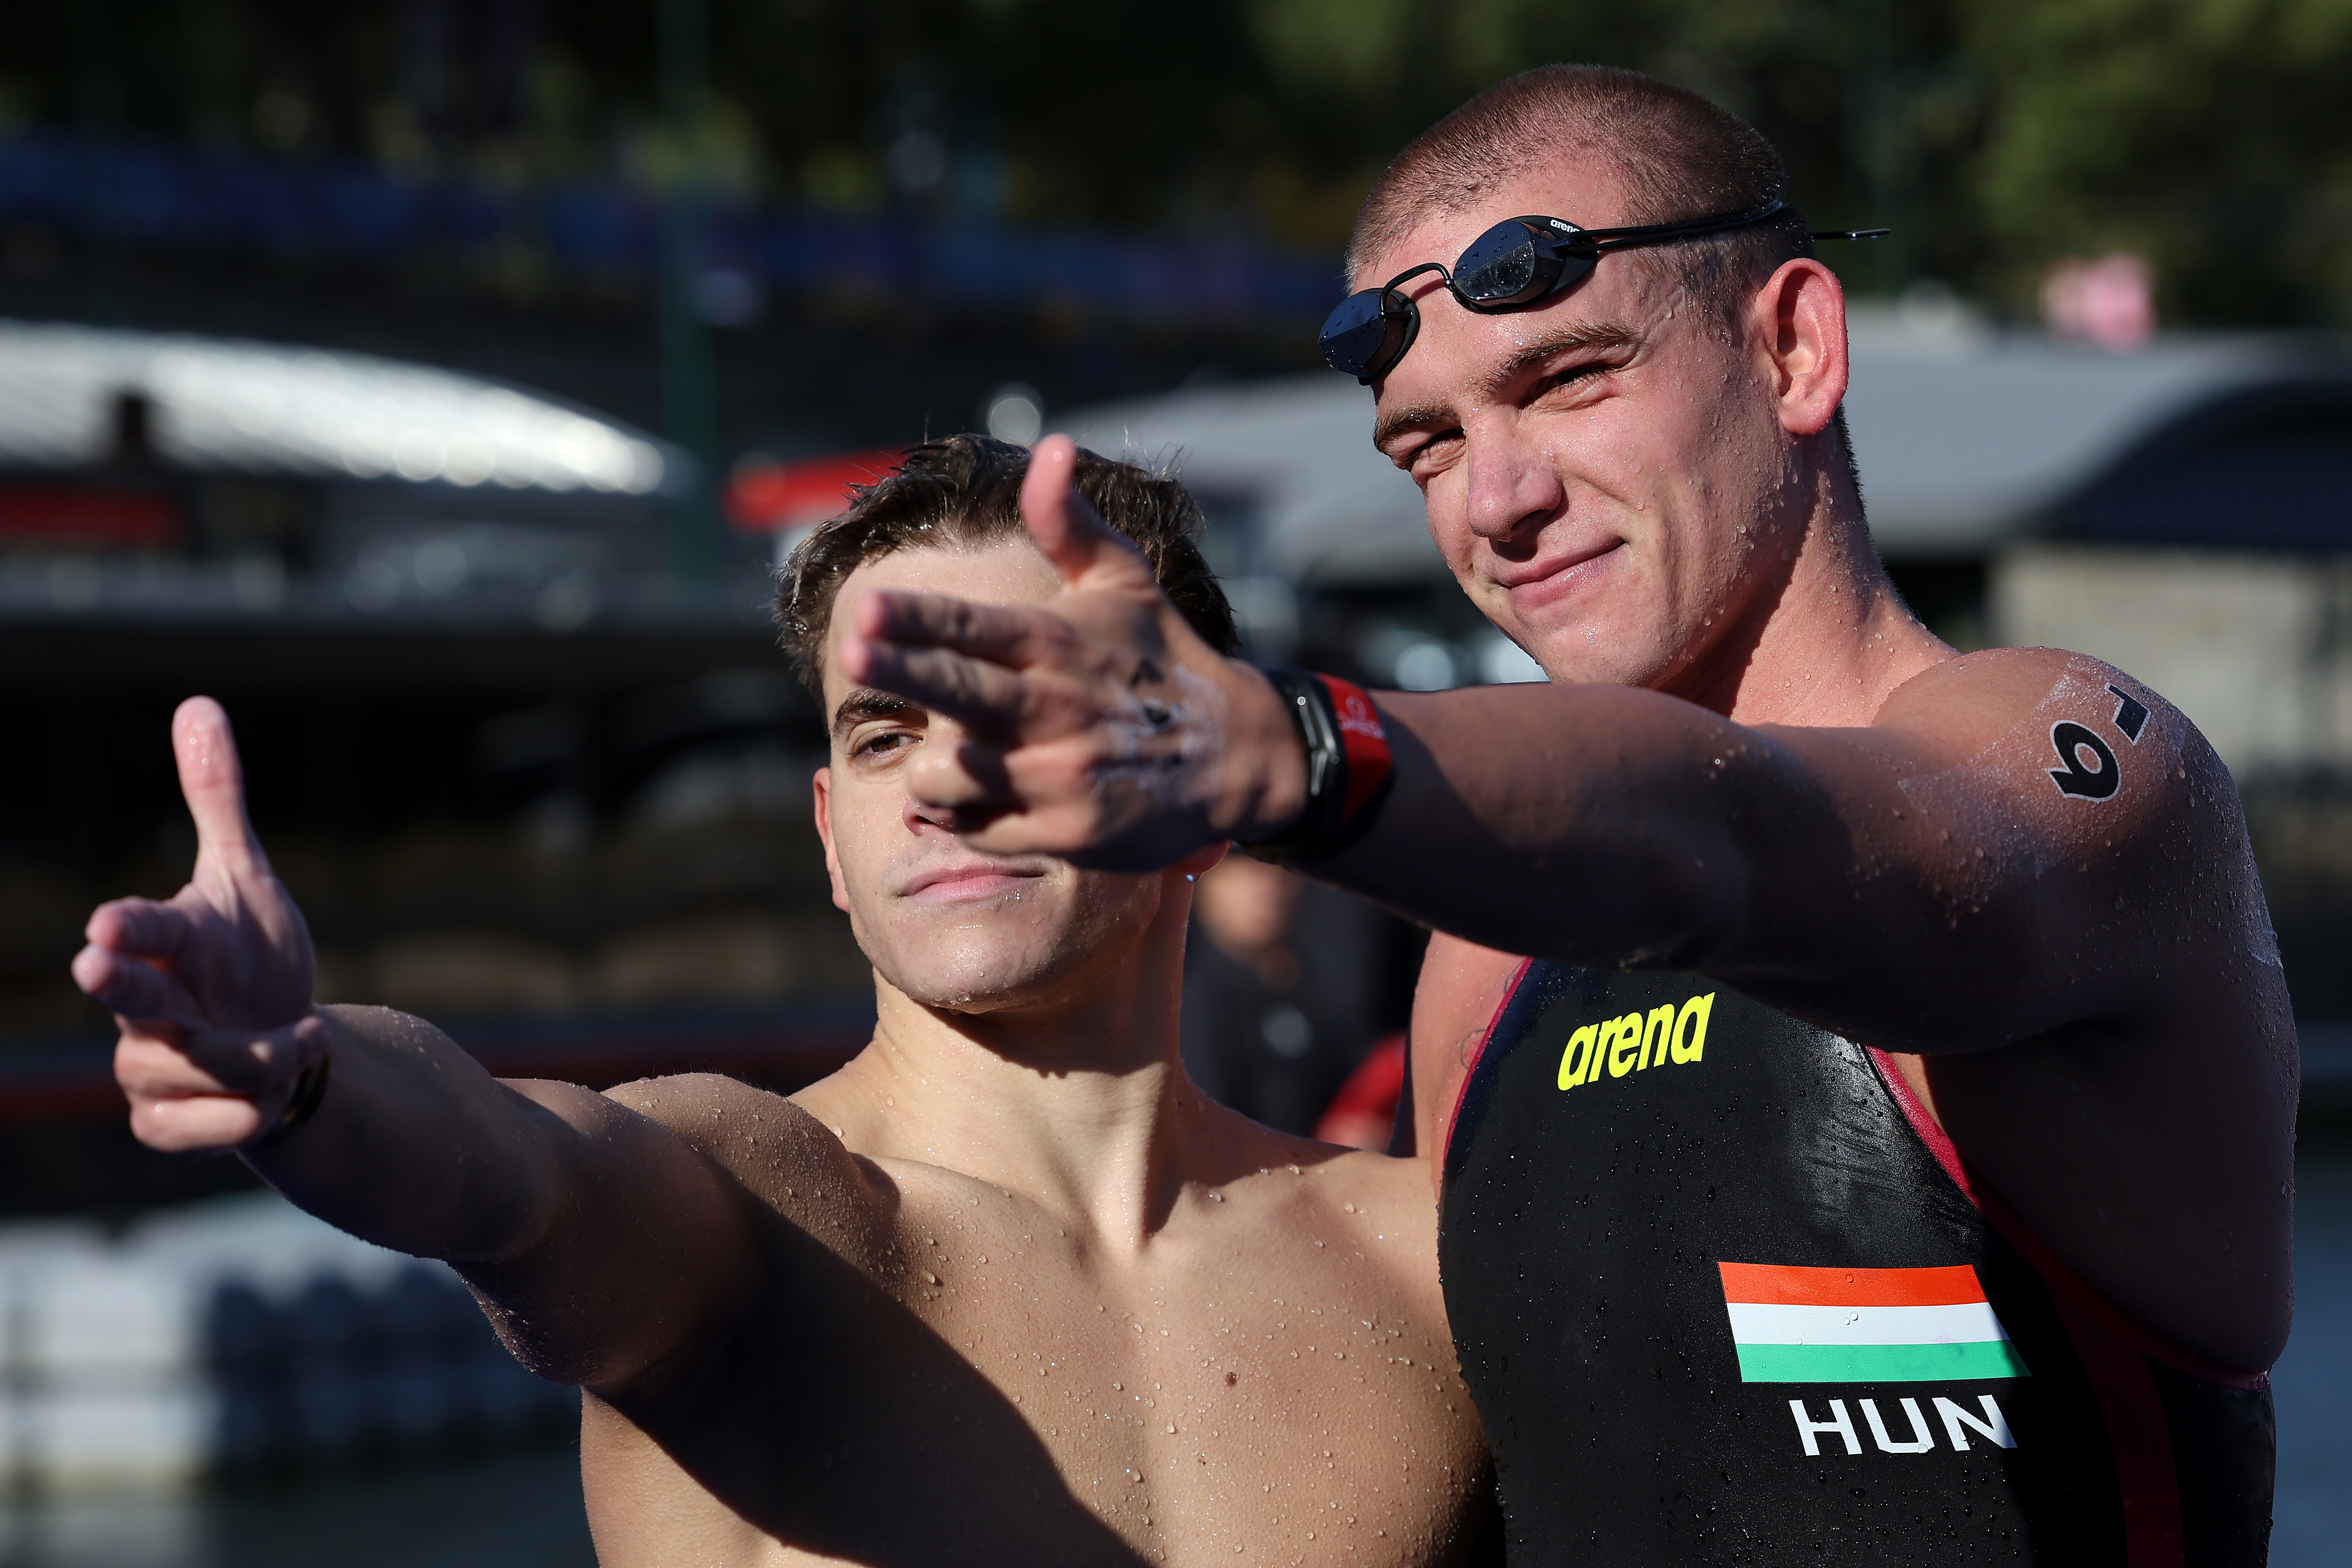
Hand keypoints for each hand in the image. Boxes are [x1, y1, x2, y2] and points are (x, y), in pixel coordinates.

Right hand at [72, 697, 326, 1152]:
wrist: (281, 1044)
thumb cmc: (248, 955)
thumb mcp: (244, 877)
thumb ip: (217, 801)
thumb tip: (197, 705)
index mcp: (168, 944)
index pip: (141, 930)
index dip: (126, 925)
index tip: (107, 923)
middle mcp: (147, 1007)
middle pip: (129, 997)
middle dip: (119, 983)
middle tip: (98, 964)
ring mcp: (150, 1068)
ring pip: (191, 1067)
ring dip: (257, 1058)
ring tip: (302, 1039)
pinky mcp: (168, 1124)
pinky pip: (199, 1130)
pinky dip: (242, 1116)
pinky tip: (272, 1098)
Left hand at [837, 435, 1307, 869]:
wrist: (1237, 757)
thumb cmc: (1160, 658)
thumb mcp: (1124, 581)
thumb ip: (1069, 521)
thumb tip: (1048, 445)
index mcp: (1060, 645)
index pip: (977, 628)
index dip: (919, 619)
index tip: (870, 609)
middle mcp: (1057, 710)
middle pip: (958, 690)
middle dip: (899, 668)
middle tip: (850, 650)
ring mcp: (1059, 778)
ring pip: (950, 775)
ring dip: (930, 767)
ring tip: (948, 753)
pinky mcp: (1063, 835)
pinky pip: (976, 828)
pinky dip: (962, 814)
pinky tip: (979, 795)